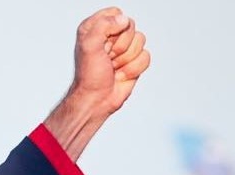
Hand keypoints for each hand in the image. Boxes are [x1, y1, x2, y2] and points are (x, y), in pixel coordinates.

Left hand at [44, 8, 151, 161]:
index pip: (115, 13)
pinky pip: (146, 56)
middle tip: (108, 58)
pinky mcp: (134, 60)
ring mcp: (123, 48)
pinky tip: (121, 75)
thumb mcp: (88, 46)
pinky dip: (134, 69)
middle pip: (131, 26)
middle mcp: (109, 36)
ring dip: (126, 59)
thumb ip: (103, 26)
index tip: (103, 44)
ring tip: (113, 68)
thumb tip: (124, 20)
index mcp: (94, 28)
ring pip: (141, 41)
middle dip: (120, 46)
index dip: (113, 28)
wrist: (96, 100)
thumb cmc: (88, 76)